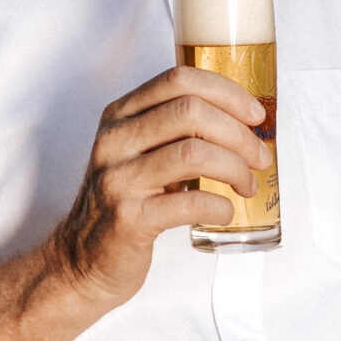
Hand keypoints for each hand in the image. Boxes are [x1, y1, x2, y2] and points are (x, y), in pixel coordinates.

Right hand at [48, 65, 271, 305]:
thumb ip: (175, 131)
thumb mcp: (139, 153)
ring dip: (235, 168)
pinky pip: (189, 203)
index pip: (178, 80)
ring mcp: (118, 179)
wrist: (82, 259)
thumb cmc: (124, 203)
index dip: (226, 92)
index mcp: (120, 116)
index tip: (254, 115)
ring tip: (246, 185)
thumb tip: (242, 122)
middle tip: (259, 157)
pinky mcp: (128, 218)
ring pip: (193, 153)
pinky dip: (220, 205)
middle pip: (190, 111)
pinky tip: (225, 211)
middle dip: (239, 134)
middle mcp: (115, 140)